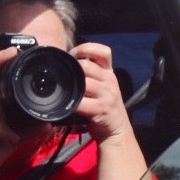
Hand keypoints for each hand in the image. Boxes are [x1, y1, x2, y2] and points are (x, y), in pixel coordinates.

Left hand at [71, 42, 147, 179]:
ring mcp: (107, 95)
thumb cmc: (105, 108)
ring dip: (70, 86)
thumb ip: (92, 75)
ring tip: (62, 90)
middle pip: (87, 65)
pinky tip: (66, 106)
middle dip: (72, 69)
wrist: (117, 131)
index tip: (73, 54)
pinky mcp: (102, 109)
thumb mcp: (104, 87)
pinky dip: (71, 104)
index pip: (103, 51)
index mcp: (109, 73)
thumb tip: (69, 65)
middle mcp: (110, 81)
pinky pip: (82, 103)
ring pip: (83, 82)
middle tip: (62, 75)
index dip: (86, 48)